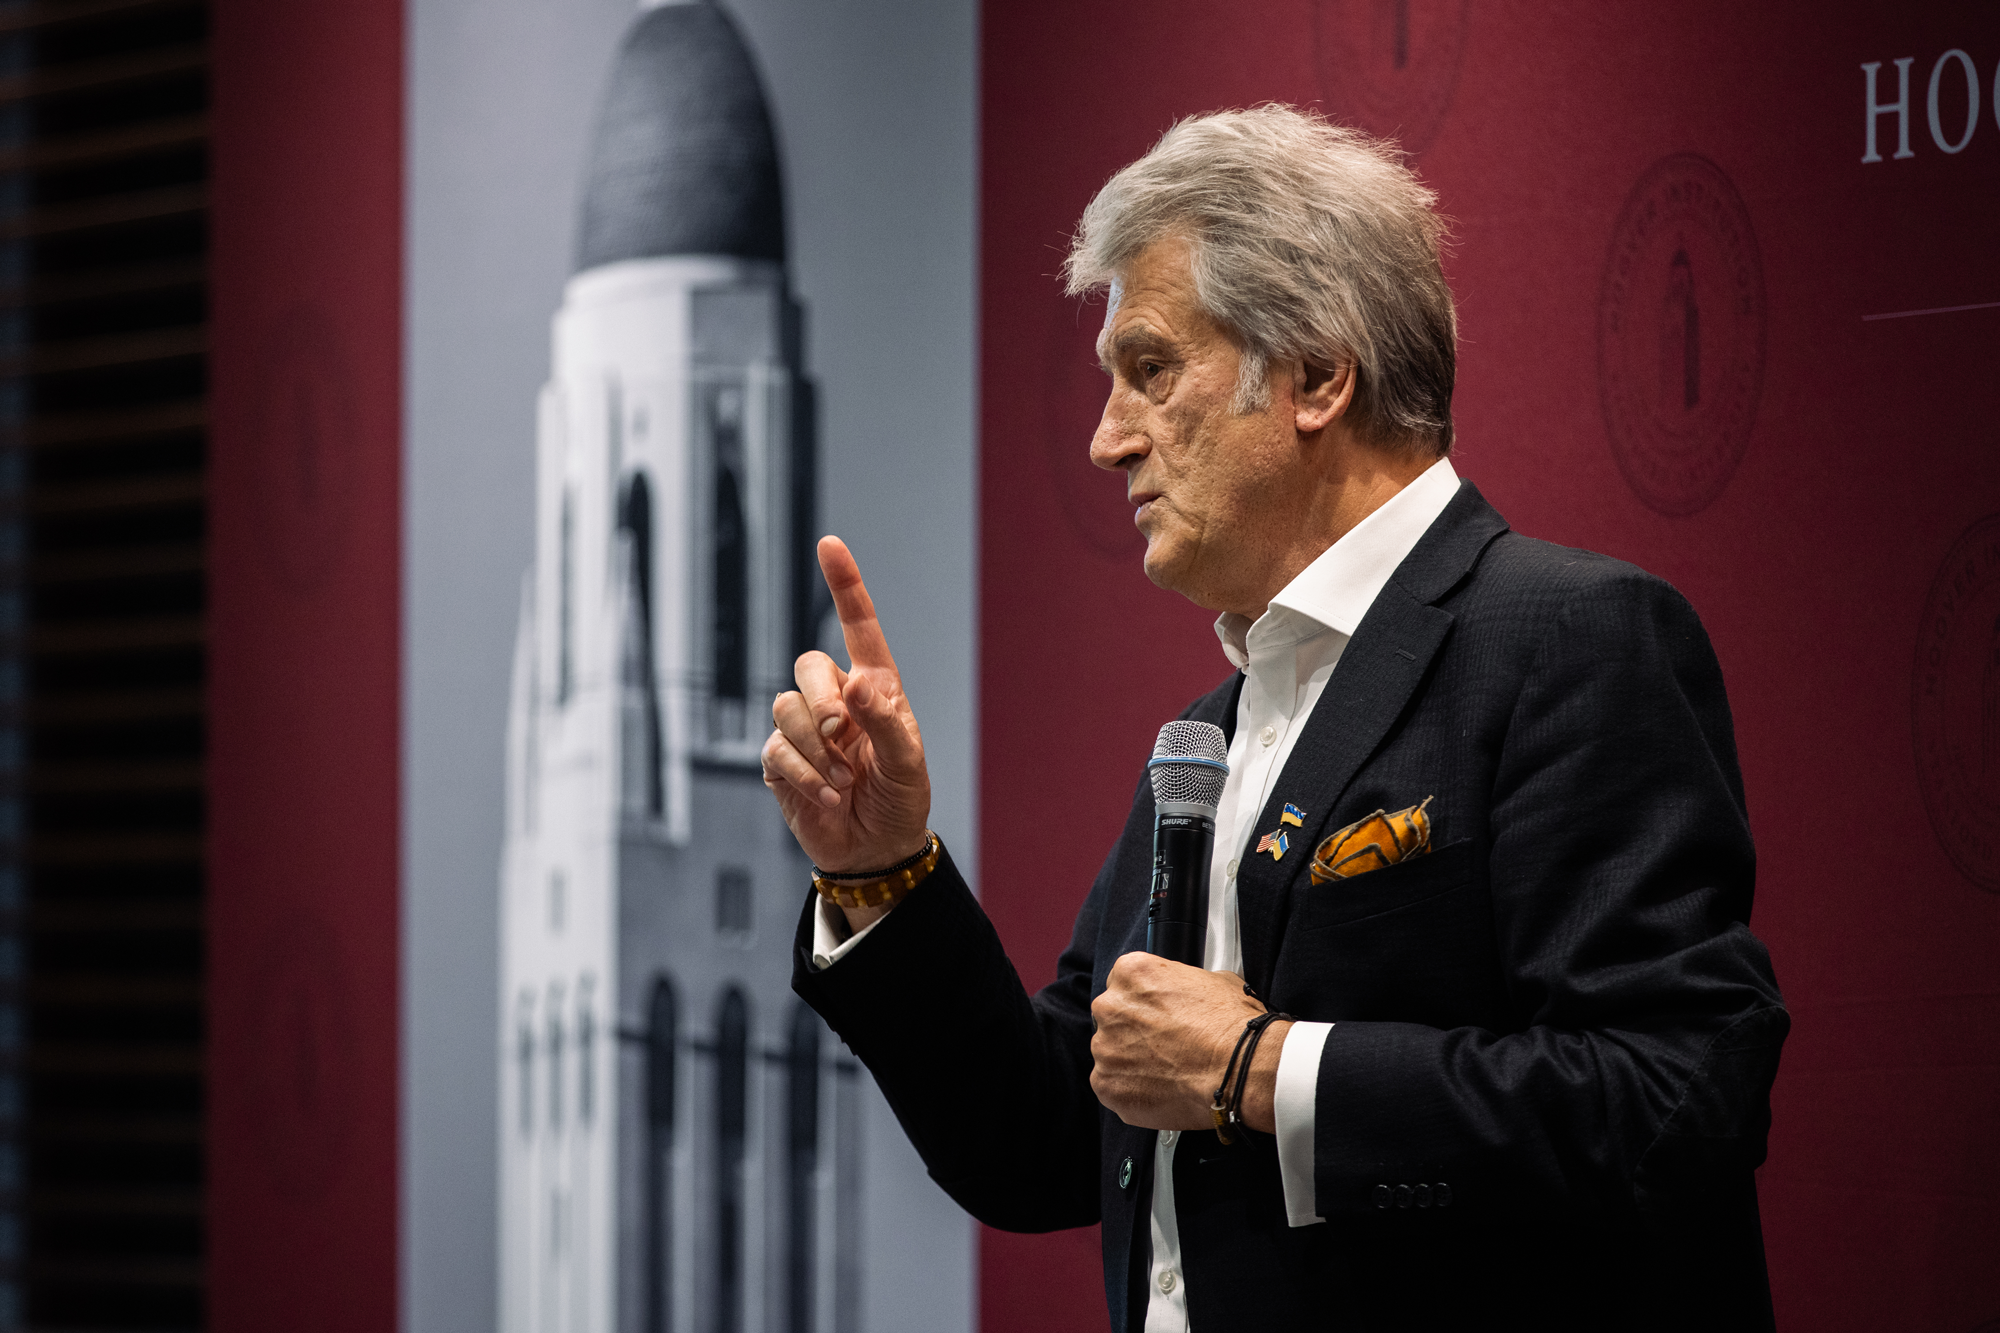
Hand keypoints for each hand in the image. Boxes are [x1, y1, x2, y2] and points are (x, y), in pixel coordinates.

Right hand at [762, 537, 931, 925]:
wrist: (874, 851)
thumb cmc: (901, 801)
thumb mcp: (908, 765)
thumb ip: (886, 724)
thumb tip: (857, 688)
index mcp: (874, 688)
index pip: (858, 626)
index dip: (844, 584)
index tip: (829, 544)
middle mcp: (836, 700)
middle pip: (807, 665)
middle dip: (820, 699)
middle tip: (841, 735)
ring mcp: (804, 730)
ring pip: (783, 705)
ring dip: (814, 747)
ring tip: (842, 780)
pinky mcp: (779, 761)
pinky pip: (774, 748)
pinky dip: (803, 774)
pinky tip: (827, 795)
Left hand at [1089, 954, 1290, 1132]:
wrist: (1240, 1069)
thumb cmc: (1231, 1026)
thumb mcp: (1214, 980)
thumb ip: (1182, 983)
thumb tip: (1185, 993)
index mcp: (1132, 973)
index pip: (1123, 984)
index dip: (1144, 1003)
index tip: (1157, 1017)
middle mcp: (1111, 1007)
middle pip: (1113, 1018)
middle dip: (1134, 1032)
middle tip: (1165, 1046)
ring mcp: (1105, 1048)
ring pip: (1111, 1054)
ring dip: (1132, 1062)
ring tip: (1168, 1071)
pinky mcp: (1107, 1085)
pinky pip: (1113, 1087)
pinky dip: (1132, 1091)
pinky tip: (1162, 1089)